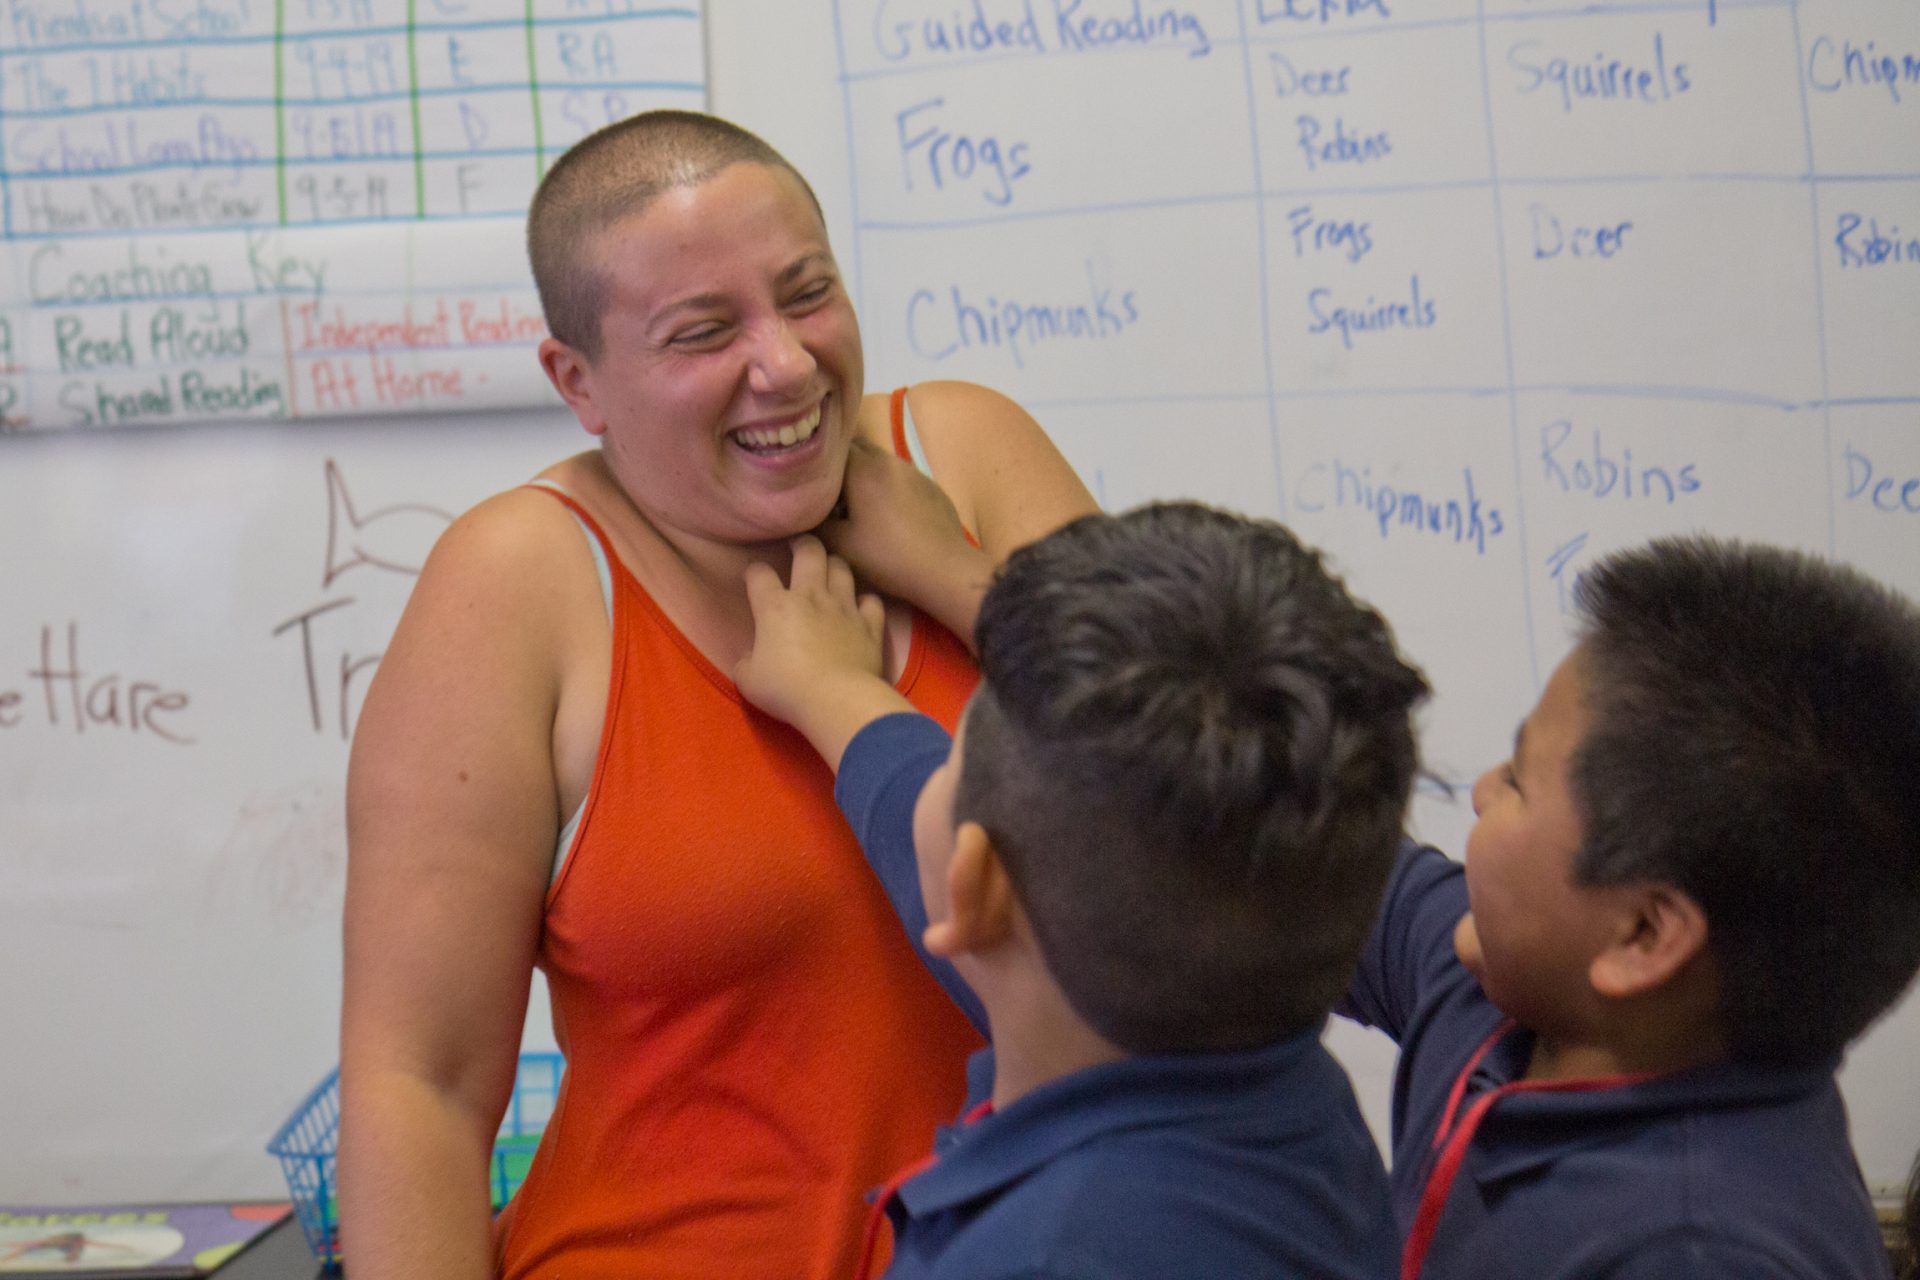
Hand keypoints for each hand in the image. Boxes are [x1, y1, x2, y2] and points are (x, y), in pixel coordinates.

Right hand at [736, 537, 911, 766]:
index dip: (754, 572)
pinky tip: (861, 605)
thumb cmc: (787, 690)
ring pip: (842, 568)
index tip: (754, 579)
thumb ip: (746, 662)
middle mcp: (811, 597)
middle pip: (809, 552)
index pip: (760, 574)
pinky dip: (866, 601)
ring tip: (830, 568)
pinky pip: (871, 601)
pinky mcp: (869, 624)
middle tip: (798, 545)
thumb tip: (749, 658)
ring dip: (835, 564)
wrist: (837, 700)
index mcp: (775, 607)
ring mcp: (843, 608)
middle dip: (802, 542)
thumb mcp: (748, 680)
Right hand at [817, 437, 994, 645]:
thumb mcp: (840, 545)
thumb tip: (799, 515)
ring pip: (880, 462)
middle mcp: (888, 460)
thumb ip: (813, 525)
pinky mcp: (931, 486)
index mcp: (863, 467)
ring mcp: (913, 471)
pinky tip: (888, 516)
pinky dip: (888, 488)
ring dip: (865, 476)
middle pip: (857, 448)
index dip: (817, 462)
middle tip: (829, 493)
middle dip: (841, 465)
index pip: (832, 447)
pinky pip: (901, 478)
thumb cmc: (887, 555)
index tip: (809, 481)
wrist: (943, 568)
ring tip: (857, 506)